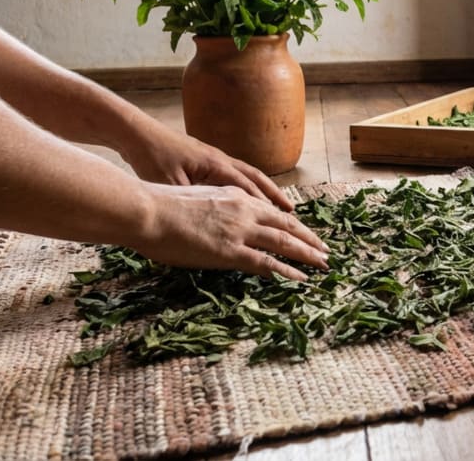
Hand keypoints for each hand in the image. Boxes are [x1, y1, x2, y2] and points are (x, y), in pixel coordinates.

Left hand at [121, 123, 294, 210]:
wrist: (136, 134)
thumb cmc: (151, 158)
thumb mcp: (170, 184)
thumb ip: (194, 200)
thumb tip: (212, 220)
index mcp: (215, 166)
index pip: (248, 188)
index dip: (266, 205)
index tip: (283, 221)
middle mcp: (220, 160)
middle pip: (256, 179)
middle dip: (275, 197)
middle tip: (293, 213)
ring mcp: (213, 158)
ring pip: (248, 175)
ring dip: (266, 191)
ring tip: (280, 206)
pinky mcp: (204, 160)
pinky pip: (235, 175)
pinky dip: (248, 187)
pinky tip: (248, 197)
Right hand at [136, 183, 328, 280]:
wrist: (148, 210)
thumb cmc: (161, 206)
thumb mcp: (197, 199)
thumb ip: (216, 209)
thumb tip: (220, 221)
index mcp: (236, 196)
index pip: (272, 212)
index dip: (291, 224)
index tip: (305, 232)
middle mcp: (244, 210)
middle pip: (286, 225)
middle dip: (308, 239)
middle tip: (324, 250)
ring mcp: (240, 231)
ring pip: (284, 243)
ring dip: (307, 254)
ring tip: (323, 264)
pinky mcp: (231, 251)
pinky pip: (267, 263)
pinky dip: (287, 271)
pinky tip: (301, 277)